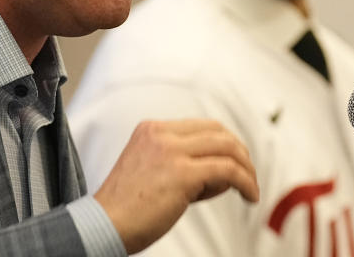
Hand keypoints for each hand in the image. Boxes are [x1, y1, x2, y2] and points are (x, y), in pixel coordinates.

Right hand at [92, 119, 259, 253]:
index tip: (233, 163)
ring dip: (246, 169)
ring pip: (227, 149)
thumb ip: (181, 163)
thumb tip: (223, 172)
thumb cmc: (126, 208)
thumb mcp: (150, 171)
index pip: (201, 126)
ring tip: (251, 189)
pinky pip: (228, 171)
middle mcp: (161, 134)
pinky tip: (250, 196)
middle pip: (218, 132)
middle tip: (248, 174)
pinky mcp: (182, 173)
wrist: (103, 226)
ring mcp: (171, 151)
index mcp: (151, 129)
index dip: (223, 143)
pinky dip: (245, 182)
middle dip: (239, 152)